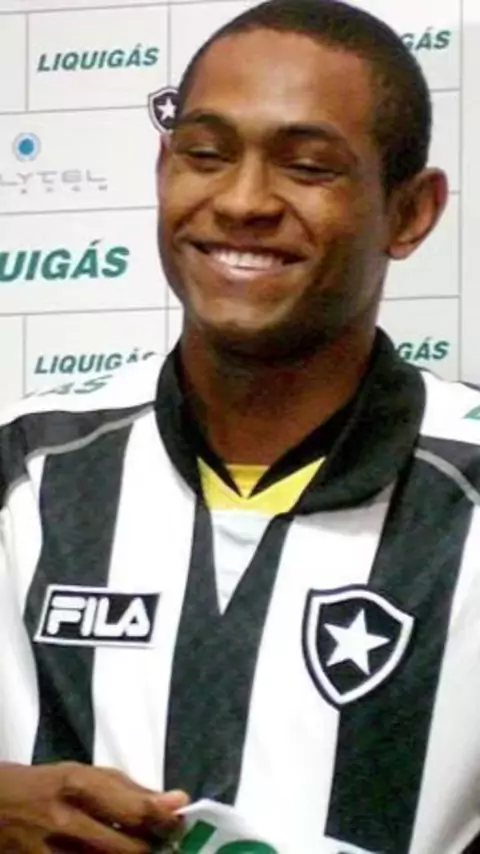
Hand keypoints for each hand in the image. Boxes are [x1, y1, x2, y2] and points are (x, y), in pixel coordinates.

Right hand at [0, 761, 188, 852]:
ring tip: (135, 847)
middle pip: (127, 851)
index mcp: (75, 786)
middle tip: (162, 842)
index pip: (132, 810)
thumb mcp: (77, 774)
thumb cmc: (40, 787)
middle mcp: (62, 823)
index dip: (164, 818)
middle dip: (152, 848)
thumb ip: (124, 789)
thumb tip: (173, 802)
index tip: (181, 817)